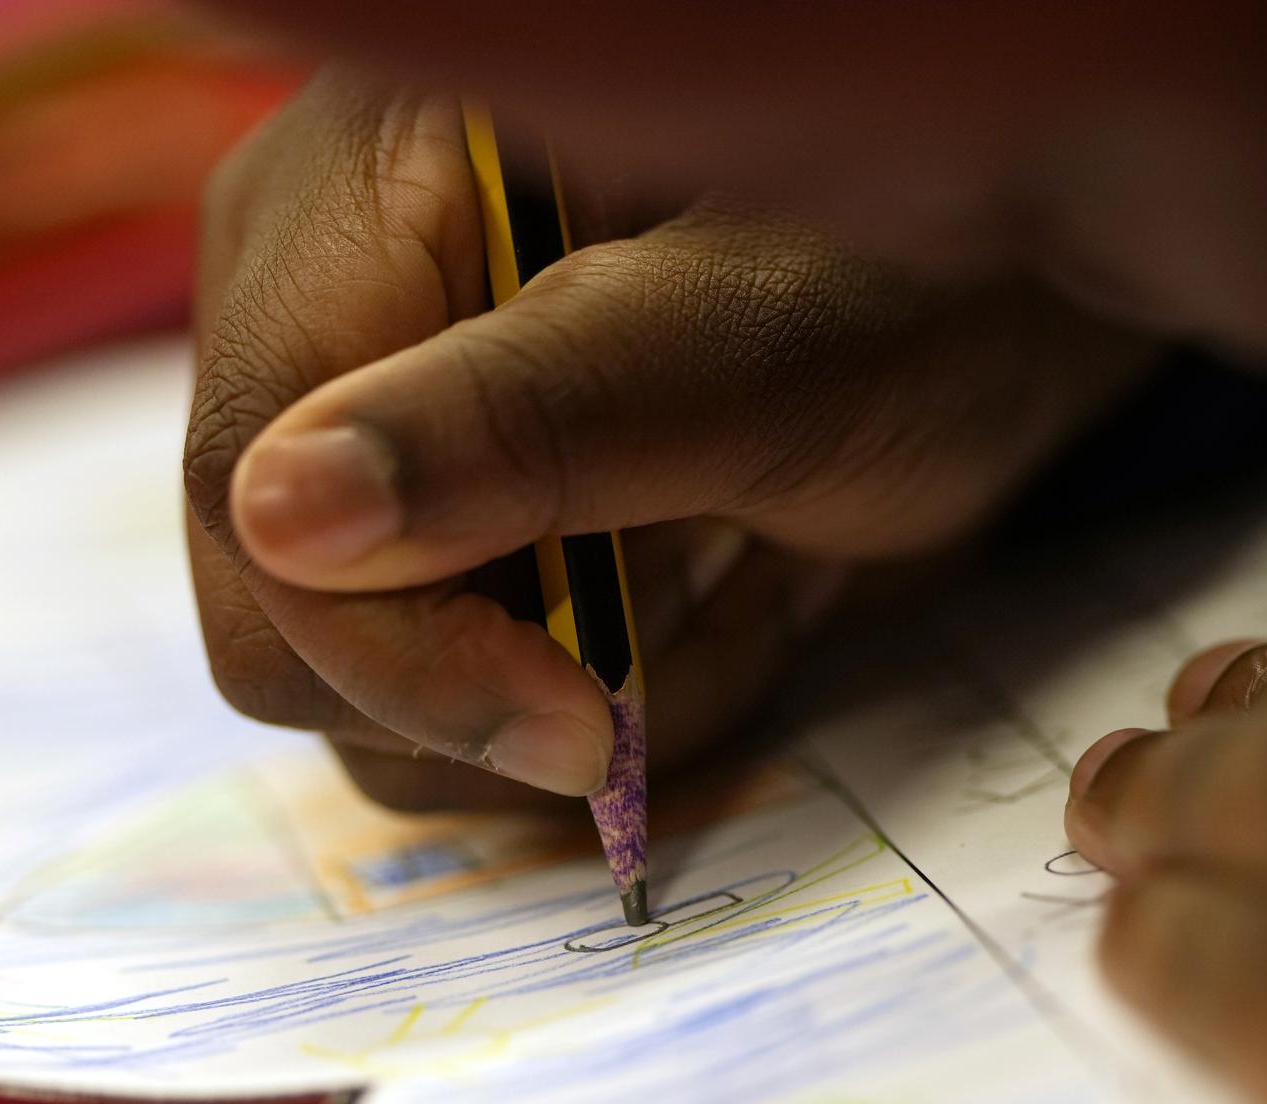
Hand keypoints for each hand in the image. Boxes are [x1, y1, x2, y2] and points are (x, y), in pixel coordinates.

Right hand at [184, 65, 1153, 809]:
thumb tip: (282, 520)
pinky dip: (618, 688)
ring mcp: (384, 433)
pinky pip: (474, 696)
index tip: (590, 732)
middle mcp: (325, 323)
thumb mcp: (754, 346)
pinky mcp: (461, 523)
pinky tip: (726, 585)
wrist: (1013, 283)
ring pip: (386, 695)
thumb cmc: (925, 268)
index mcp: (351, 208)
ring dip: (591, 690)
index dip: (402, 656)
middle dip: (513, 678)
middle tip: (716, 594)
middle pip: (291, 622)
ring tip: (743, 565)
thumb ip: (526, 418)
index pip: (254, 500)